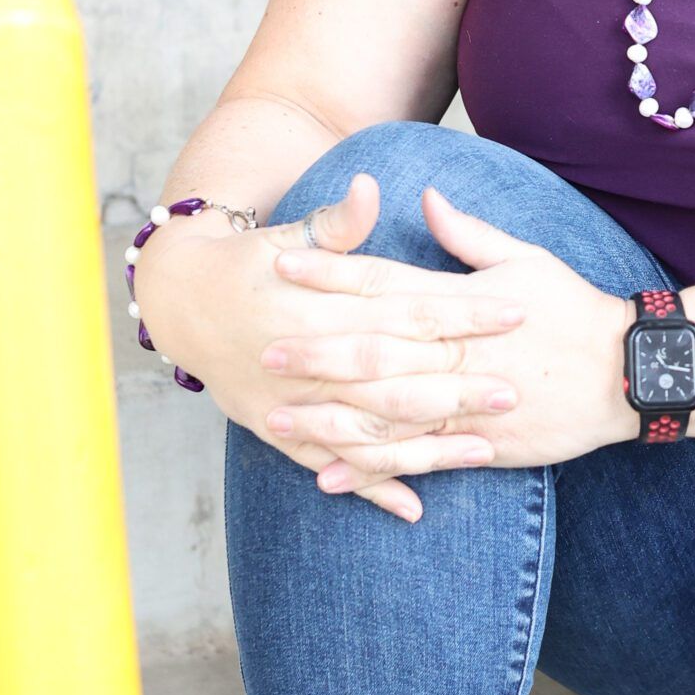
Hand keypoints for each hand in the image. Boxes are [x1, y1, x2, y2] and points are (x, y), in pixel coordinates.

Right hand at [131, 172, 499, 523]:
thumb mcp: (289, 232)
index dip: (463, 312)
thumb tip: (369, 186)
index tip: (515, 311)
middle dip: (456, 386)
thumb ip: (337, 221)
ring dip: (426, 443)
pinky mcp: (278, 431)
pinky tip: (415, 507)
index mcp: (322, 304)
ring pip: (368, 430)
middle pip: (396, 377)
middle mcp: (309, 359)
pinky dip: (370, 486)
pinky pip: (331, 464)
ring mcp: (293, 403)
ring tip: (485, 449)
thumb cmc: (246, 260)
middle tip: (513, 391)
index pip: (408, 309)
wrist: (179, 302)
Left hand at [253, 181, 638, 495]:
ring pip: (385, 410)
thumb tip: (427, 197)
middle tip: (262, 346)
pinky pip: (418, 459)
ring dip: (328, 416)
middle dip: (316, 348)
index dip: (332, 272)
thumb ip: (469, 235)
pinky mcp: (481, 444)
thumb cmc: (575, 309)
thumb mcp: (526, 259)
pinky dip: (373, 468)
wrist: (629, 372)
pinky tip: (329, 476)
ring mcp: (468, 401)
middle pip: (374, 349)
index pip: (385, 283)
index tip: (284, 263)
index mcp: (462, 303)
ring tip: (276, 418)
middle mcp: (457, 352)